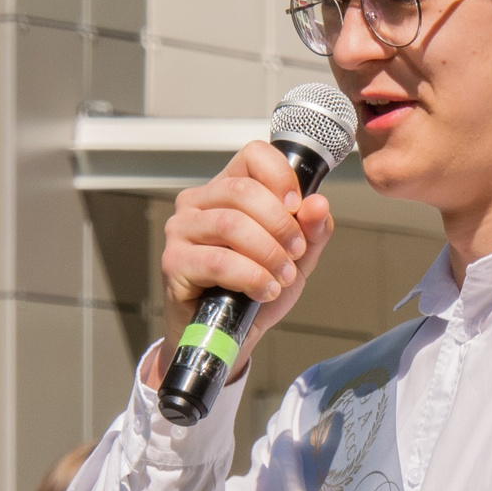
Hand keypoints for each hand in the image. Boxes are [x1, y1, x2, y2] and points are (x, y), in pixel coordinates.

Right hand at [149, 141, 336, 383]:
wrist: (230, 335)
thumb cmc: (257, 289)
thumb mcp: (296, 257)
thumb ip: (311, 230)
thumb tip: (318, 204)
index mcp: (227, 188)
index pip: (253, 155)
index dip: (281, 177)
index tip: (298, 208)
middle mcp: (198, 202)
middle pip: (244, 191)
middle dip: (281, 224)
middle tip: (296, 254)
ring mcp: (181, 230)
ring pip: (232, 224)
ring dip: (268, 253)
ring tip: (282, 276)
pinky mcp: (173, 262)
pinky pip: (218, 261)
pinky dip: (251, 276)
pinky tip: (265, 290)